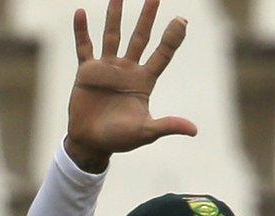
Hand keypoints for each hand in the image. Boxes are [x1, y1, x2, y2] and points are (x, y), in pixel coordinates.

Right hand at [63, 0, 195, 171]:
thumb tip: (194, 130)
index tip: (182, 20)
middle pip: (140, 38)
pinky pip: (84, 47)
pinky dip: (82, 31)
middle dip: (147, 18)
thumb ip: (167, 126)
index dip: (172, 38)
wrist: (91, 142)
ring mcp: (107, 68)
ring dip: (115, 16)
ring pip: (112, 35)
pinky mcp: (87, 71)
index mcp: (144, 81)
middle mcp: (127, 70)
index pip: (162, 54)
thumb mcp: (146, 132)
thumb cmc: (120, 139)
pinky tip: (81, 13)